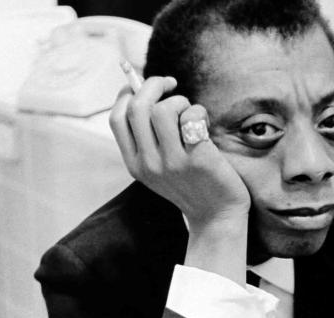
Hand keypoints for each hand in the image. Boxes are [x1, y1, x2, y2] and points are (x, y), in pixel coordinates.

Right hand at [109, 77, 250, 229]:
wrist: (217, 216)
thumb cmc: (191, 182)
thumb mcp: (159, 166)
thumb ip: (149, 136)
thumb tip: (144, 88)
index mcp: (134, 164)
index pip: (116, 119)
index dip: (128, 93)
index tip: (144, 86)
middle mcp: (148, 164)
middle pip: (137, 107)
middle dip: (154, 84)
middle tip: (170, 84)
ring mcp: (172, 163)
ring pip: (164, 109)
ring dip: (180, 101)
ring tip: (191, 113)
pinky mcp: (198, 160)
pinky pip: (192, 117)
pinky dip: (199, 112)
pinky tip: (205, 126)